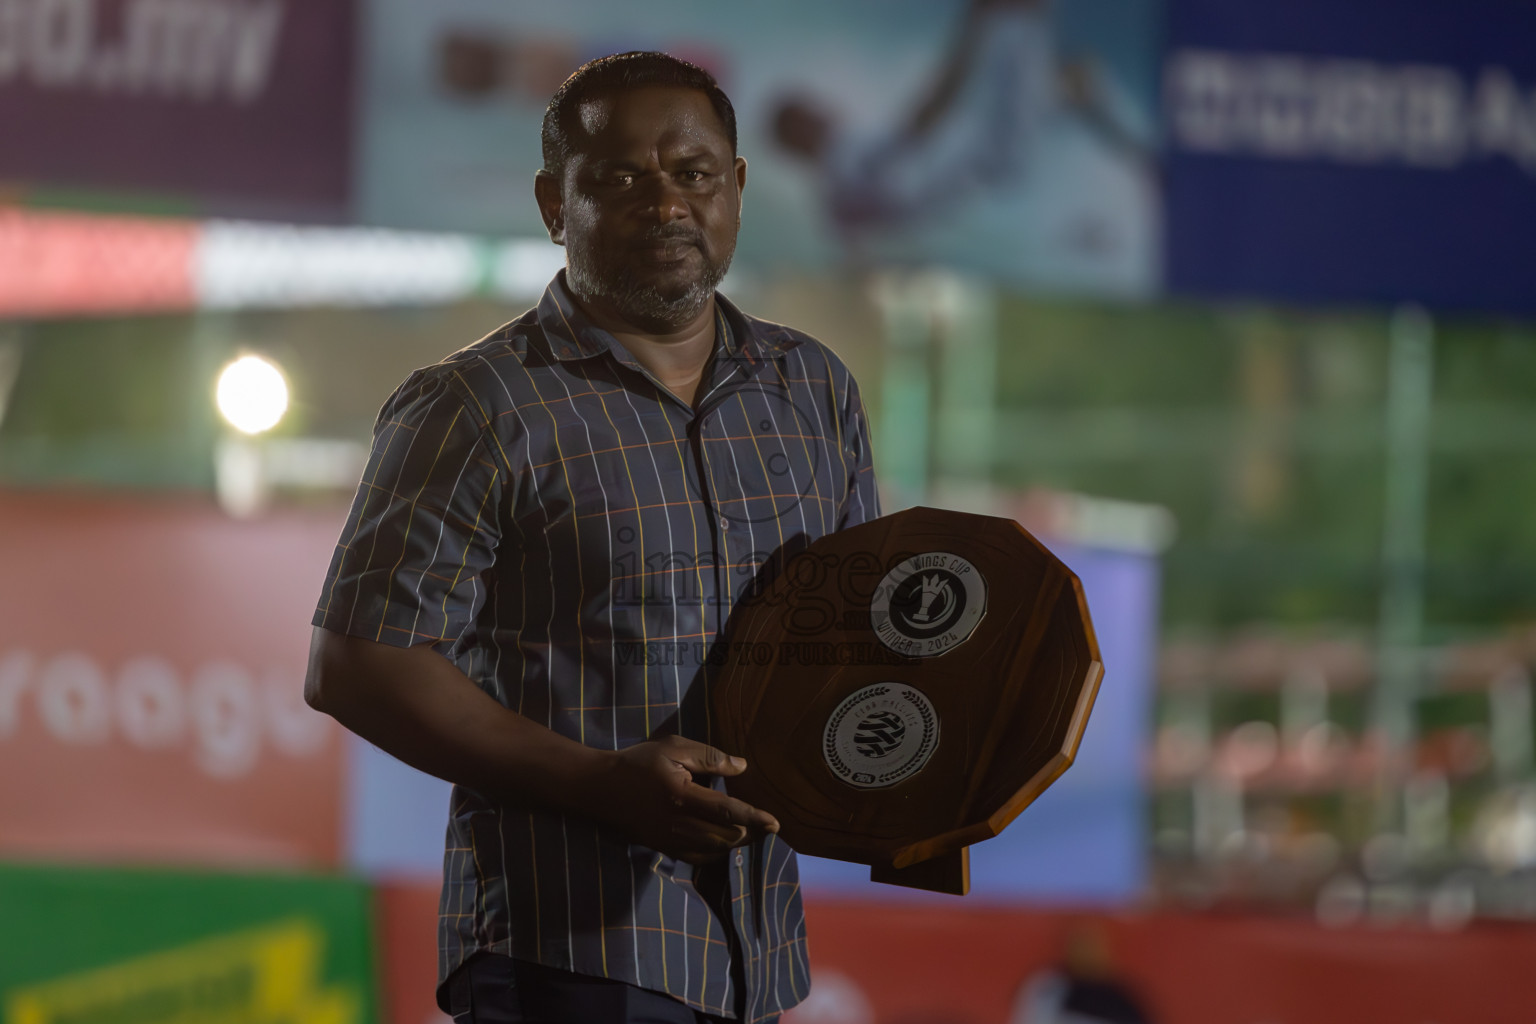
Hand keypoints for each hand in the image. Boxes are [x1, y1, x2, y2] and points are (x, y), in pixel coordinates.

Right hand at [592, 735, 779, 864]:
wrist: (600, 788)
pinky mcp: (663, 848)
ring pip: (714, 851)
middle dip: (751, 834)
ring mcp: (669, 840)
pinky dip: (717, 852)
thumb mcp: (673, 748)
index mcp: (682, 796)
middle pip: (725, 837)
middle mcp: (678, 824)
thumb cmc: (638, 763)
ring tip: (753, 834)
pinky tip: (726, 842)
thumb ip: (709, 757)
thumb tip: (742, 766)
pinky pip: (698, 857)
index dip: (754, 819)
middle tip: (769, 826)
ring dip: (737, 844)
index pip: (727, 812)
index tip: (776, 823)